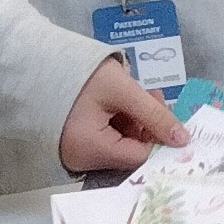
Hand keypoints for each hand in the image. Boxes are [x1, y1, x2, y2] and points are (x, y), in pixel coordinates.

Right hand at [59, 55, 190, 178]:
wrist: (40, 62)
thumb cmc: (80, 74)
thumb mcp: (123, 90)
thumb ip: (154, 114)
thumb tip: (183, 139)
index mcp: (91, 150)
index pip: (140, 155)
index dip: (160, 138)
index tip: (171, 116)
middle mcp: (83, 161)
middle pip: (131, 150)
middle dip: (147, 124)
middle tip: (154, 96)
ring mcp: (78, 155)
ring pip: (122, 144)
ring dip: (136, 121)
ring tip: (140, 93)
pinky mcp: (78, 145)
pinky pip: (108, 139)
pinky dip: (120, 122)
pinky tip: (124, 102)